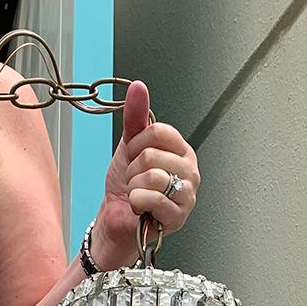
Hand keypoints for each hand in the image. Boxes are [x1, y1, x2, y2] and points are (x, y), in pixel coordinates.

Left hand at [92, 80, 199, 269]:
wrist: (117, 218)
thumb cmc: (127, 185)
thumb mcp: (129, 145)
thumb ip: (135, 117)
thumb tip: (139, 87)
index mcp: (182, 152)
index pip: (159, 132)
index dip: (137, 142)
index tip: (133, 155)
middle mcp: (190, 172)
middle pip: (153, 155)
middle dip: (133, 168)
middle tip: (134, 180)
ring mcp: (187, 196)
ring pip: (153, 176)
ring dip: (133, 186)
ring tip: (137, 193)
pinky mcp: (179, 217)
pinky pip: (152, 199)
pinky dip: (136, 202)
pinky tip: (139, 207)